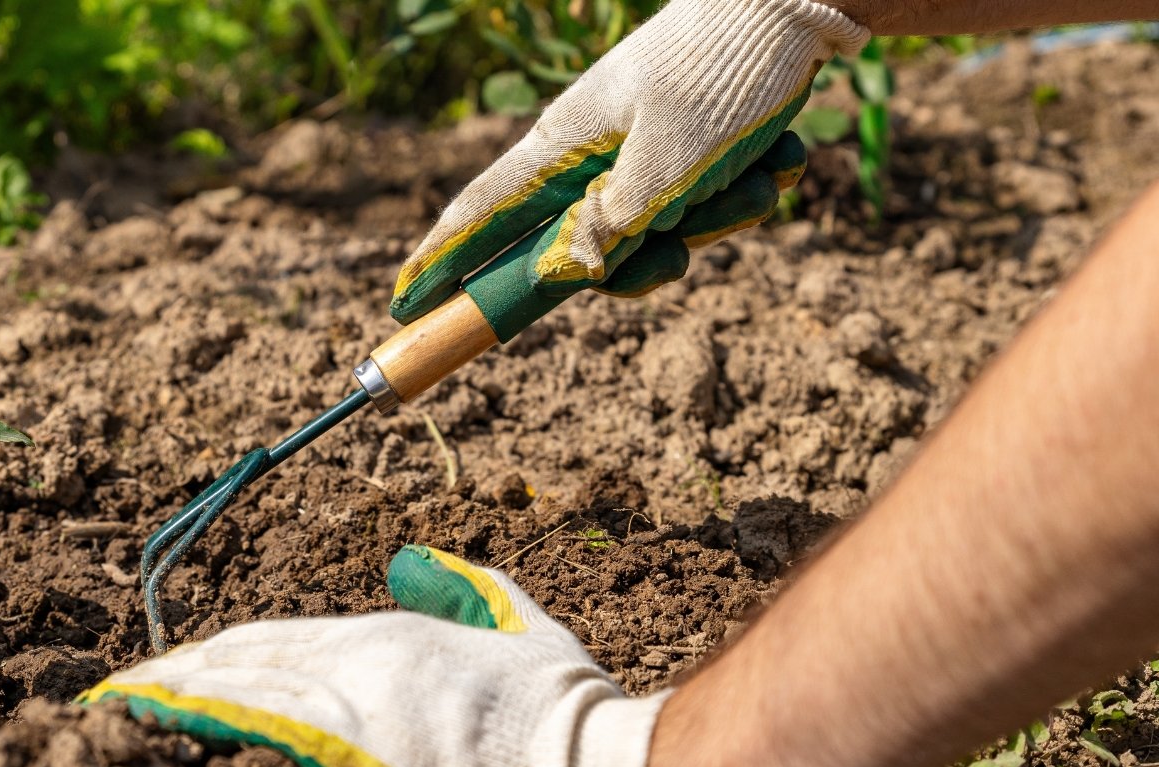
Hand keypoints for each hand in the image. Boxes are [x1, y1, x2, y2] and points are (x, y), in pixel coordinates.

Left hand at [82, 546, 706, 766]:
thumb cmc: (566, 714)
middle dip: (176, 678)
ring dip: (170, 701)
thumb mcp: (516, 626)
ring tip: (114, 713)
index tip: (174, 669)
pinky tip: (161, 732)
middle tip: (116, 696)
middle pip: (246, 664)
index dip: (217, 656)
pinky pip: (262, 741)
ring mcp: (358, 716)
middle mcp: (363, 668)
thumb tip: (407, 560)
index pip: (278, 641)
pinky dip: (204, 730)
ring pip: (240, 696)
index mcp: (393, 638)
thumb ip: (460, 586)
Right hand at [391, 0, 867, 323]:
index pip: (480, 213)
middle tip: (681, 246)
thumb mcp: (668, 161)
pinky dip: (743, 191)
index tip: (404, 306)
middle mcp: (593, 154)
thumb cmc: (724, 73)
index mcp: (564, 145)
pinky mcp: (688, 153)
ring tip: (755, 174)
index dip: (441, 263)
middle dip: (647, 259)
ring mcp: (640, 154)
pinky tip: (775, 156)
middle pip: (588, 249)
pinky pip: (701, 209)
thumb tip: (566, 275)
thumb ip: (613, 223)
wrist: (794, 4)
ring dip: (715, 217)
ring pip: (656, 235)